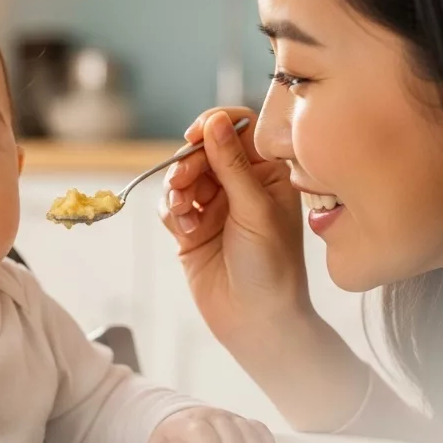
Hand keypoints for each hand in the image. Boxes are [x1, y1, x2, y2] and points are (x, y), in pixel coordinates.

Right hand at [159, 108, 308, 341]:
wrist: (256, 321)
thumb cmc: (272, 267)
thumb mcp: (255, 209)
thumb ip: (231, 164)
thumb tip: (215, 121)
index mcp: (270, 173)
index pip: (240, 129)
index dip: (215, 126)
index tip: (196, 135)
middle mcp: (242, 184)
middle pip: (205, 149)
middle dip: (189, 163)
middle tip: (183, 183)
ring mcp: (216, 206)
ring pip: (183, 175)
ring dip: (177, 188)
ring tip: (183, 211)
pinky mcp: (192, 227)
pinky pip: (171, 203)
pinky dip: (172, 211)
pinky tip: (184, 230)